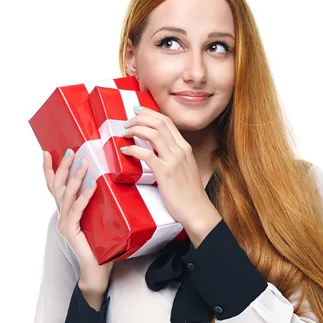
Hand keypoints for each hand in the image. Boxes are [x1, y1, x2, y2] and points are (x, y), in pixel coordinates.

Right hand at [43, 149, 113, 288]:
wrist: (96, 271)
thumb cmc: (99, 247)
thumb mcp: (96, 221)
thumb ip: (95, 206)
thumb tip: (106, 185)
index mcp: (66, 213)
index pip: (55, 188)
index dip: (50, 170)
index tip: (47, 153)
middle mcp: (62, 216)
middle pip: (58, 187)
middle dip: (62, 167)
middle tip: (69, 151)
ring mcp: (64, 224)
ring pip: (66, 195)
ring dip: (75, 177)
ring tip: (83, 162)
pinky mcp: (71, 231)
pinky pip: (77, 210)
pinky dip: (84, 197)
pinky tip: (91, 186)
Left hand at [120, 106, 217, 231]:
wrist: (197, 210)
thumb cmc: (189, 193)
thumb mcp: (185, 167)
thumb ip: (173, 156)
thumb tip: (157, 151)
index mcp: (185, 147)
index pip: (167, 121)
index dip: (150, 113)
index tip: (137, 111)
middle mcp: (180, 150)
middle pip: (159, 123)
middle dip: (140, 118)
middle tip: (127, 122)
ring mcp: (173, 161)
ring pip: (153, 133)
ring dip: (136, 129)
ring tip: (125, 133)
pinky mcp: (165, 173)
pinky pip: (146, 154)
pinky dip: (133, 149)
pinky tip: (125, 150)